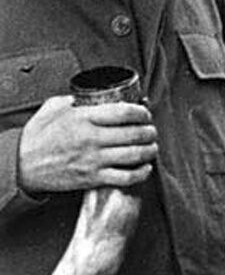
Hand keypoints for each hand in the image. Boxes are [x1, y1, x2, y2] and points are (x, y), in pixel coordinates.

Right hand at [17, 95, 156, 193]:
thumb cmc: (37, 138)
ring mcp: (94, 160)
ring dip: (150, 150)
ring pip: (135, 155)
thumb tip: (93, 96)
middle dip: (150, 131)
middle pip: (135, 134)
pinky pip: (126, 177)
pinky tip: (145, 167)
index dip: (142, 112)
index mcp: (83, 118)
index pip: (124, 112)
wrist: (21, 165)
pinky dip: (141, 173)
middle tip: (152, 131)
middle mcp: (91, 138)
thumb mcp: (53, 109)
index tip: (145, 113)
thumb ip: (75, 100)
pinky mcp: (93, 178)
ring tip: (152, 147)